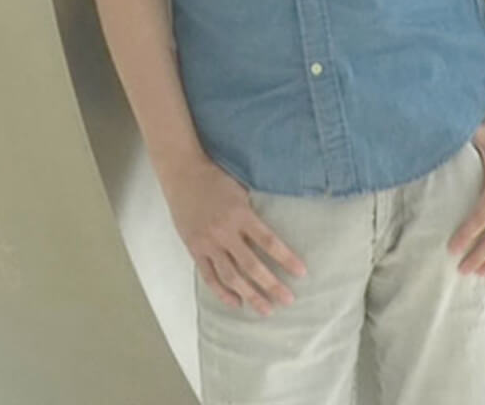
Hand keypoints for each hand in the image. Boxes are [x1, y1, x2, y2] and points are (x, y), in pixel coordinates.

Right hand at [157, 152, 306, 315]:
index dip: (286, 258)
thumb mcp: (241, 189)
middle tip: (288, 300)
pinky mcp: (195, 249)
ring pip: (231, 276)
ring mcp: (208, 243)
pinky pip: (209, 276)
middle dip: (271, 285)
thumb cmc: (216, 178)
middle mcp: (224, 232)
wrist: (182, 174)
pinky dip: (222, 292)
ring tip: (266, 309)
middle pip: (251, 265)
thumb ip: (254, 211)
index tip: (301, 273)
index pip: (268, 241)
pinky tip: (237, 302)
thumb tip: (276, 229)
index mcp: (240, 214)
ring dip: (250, 294)